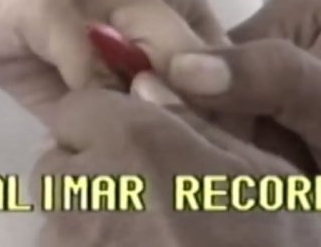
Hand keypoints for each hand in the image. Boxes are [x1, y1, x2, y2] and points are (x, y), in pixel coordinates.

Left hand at [31, 80, 320, 246]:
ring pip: (54, 219)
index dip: (100, 121)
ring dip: (85, 222)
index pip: (74, 109)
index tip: (129, 141)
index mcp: (136, 145)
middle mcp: (87, 193)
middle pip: (54, 165)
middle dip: (86, 172)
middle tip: (141, 198)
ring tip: (144, 240)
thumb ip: (197, 124)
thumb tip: (146, 88)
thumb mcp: (266, 177)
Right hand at [164, 0, 320, 246]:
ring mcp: (270, 129)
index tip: (141, 108)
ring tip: (172, 184)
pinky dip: (214, 200)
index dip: (178, 82)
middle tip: (148, 156)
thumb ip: (274, 79)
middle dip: (184, 130)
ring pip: (206, 145)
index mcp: (296, 25)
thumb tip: (178, 67)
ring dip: (195, 167)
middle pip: (200, 99)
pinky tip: (202, 204)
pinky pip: (225, 187)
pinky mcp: (271, 180)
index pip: (210, 50)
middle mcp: (274, 70)